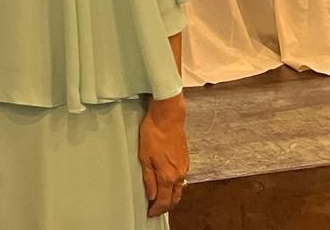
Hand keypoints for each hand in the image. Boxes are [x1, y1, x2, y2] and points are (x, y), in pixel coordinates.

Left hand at [138, 93, 188, 216]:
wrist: (168, 117)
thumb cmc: (153, 134)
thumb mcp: (144, 157)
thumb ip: (148, 179)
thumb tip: (151, 196)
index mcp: (168, 176)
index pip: (164, 201)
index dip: (157, 209)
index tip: (150, 213)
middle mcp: (179, 174)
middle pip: (175, 198)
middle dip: (166, 206)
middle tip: (155, 209)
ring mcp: (184, 167)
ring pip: (179, 189)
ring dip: (171, 196)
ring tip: (160, 198)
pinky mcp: (185, 160)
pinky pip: (181, 178)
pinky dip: (174, 185)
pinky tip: (167, 182)